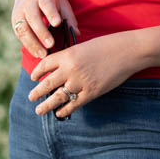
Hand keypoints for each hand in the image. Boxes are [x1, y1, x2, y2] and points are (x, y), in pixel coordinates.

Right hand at [11, 0, 78, 58]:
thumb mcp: (61, 2)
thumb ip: (69, 17)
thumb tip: (76, 33)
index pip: (46, 4)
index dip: (51, 13)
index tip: (57, 23)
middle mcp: (28, 3)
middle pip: (33, 18)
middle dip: (41, 32)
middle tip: (51, 44)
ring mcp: (19, 12)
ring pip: (23, 28)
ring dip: (32, 43)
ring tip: (43, 54)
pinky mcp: (14, 21)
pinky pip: (19, 35)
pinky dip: (28, 45)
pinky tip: (36, 53)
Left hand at [27, 31, 143, 117]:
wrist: (128, 51)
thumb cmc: (109, 45)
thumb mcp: (85, 47)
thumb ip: (72, 58)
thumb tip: (61, 69)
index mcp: (68, 55)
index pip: (45, 65)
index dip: (37, 72)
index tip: (33, 77)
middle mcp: (71, 69)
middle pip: (47, 84)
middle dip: (37, 92)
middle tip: (31, 97)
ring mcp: (81, 82)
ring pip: (57, 97)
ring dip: (46, 105)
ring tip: (39, 110)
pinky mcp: (91, 93)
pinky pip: (73, 105)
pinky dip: (64, 110)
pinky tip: (60, 113)